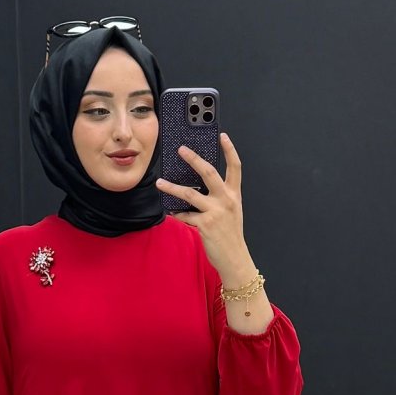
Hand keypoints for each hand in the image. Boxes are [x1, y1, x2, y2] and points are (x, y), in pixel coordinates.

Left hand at [155, 132, 247, 276]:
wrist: (235, 259)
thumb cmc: (231, 236)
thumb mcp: (231, 212)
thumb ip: (219, 198)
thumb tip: (200, 188)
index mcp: (233, 195)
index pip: (235, 167)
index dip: (229, 150)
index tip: (222, 136)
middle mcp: (225, 200)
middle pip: (209, 172)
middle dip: (194, 158)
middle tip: (181, 149)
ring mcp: (215, 212)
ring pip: (189, 193)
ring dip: (172, 187)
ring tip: (160, 182)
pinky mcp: (205, 225)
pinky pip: (185, 216)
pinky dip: (177, 214)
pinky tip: (171, 212)